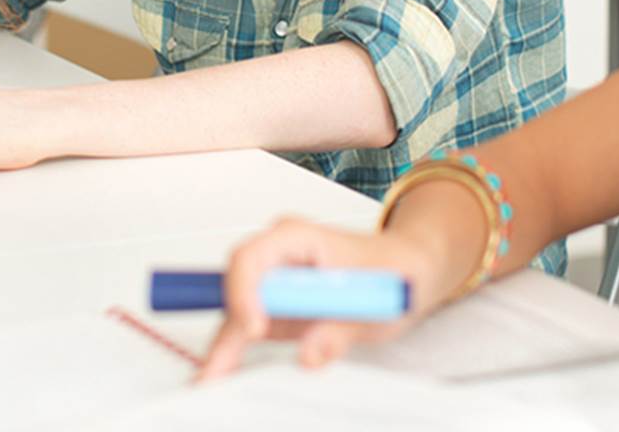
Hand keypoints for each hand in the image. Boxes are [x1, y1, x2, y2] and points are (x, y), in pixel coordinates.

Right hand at [200, 185, 484, 378]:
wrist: (405, 270)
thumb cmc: (392, 270)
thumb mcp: (378, 303)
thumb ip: (340, 329)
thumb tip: (308, 354)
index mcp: (298, 237)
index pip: (253, 255)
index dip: (245, 291)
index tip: (255, 329)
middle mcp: (278, 255)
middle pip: (237, 287)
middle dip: (227, 328)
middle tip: (217, 372)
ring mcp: (275, 280)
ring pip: (237, 312)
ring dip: (225, 347)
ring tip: (212, 382)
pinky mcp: (276, 306)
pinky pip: (249, 328)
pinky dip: (237, 352)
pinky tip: (224, 374)